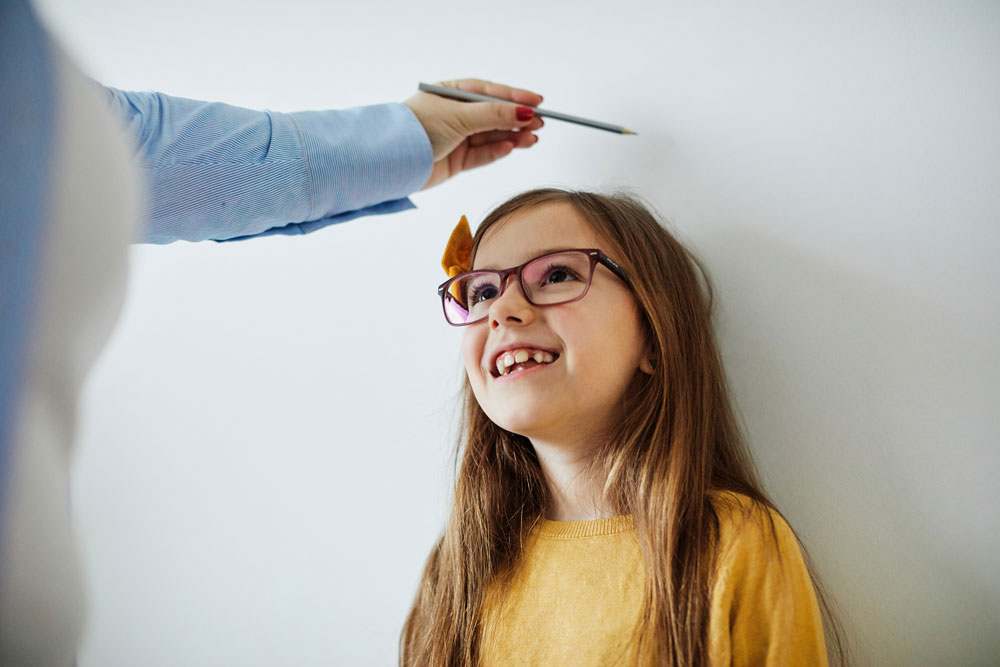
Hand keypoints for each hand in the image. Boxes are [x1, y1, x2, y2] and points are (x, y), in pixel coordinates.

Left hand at [403, 78, 544, 189]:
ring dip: (512, 136)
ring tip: (532, 138)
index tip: (538, 101)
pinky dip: (497, 151)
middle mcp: (454, 114)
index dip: (514, 96)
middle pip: (493, 115)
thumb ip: (494, 115)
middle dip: (517, 119)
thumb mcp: (460, 116)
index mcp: (451, 94)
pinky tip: (512, 147)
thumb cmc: (417, 129)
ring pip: (490, 136)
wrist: (392, 162)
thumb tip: (525, 111)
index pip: (489, 92)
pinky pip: (482, 155)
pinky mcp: (455, 161)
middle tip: (540, 122)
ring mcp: (455, 138)